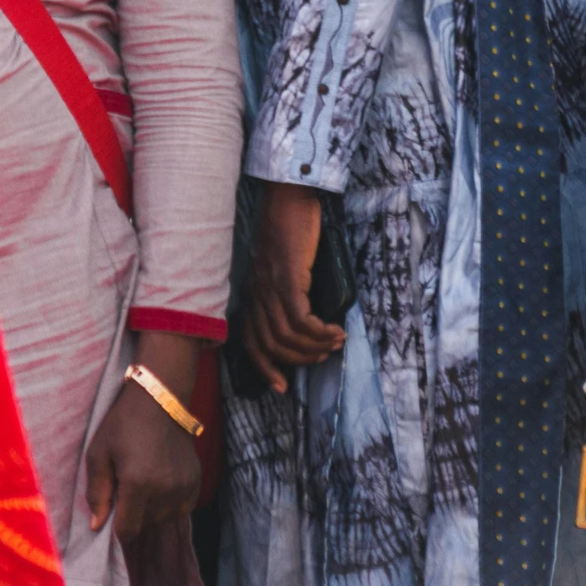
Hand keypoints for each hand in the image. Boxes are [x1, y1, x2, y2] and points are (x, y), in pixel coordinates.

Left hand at [85, 341, 201, 536]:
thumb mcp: (98, 453)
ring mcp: (184, 488)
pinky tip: (158, 483)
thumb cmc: (122, 425)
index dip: (116, 530)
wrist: (159, 402)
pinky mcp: (196, 484)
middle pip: (145, 525)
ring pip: (163, 520)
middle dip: (131, 514)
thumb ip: (96, 493)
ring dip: (150, 511)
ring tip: (141, 482)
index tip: (111, 517)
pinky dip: (168, 504)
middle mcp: (165, 491)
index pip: (128, 530)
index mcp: (138, 483)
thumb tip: (96, 526)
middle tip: (124, 486)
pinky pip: (180, 510)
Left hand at [241, 181, 345, 392]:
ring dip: (315, 345)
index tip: (282, 386)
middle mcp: (255, 294)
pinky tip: (335, 328)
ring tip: (335, 341)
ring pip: (287, 336)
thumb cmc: (289, 232)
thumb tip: (306, 323)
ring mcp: (269, 286)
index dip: (264, 368)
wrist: (288, 199)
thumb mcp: (281, 268)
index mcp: (252, 294)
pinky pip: (300, 318)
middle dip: (299, 359)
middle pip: (271, 345)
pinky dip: (319, 330)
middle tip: (324, 353)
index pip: (250, 342)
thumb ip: (285, 293)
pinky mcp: (287, 277)